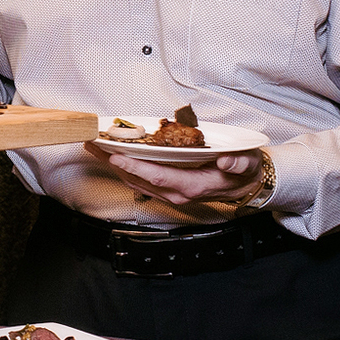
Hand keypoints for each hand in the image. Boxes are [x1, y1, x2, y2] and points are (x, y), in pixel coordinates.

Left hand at [85, 140, 264, 205]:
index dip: (135, 166)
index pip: (158, 176)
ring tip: (94, 148)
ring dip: (113, 166)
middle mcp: (177, 194)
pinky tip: (112, 157)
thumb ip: (238, 163)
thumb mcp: (246, 164)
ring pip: (135, 182)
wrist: (245, 185)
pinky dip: (124, 169)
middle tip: (92, 145)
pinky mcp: (166, 191)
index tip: (115, 155)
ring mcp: (170, 194)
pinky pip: (140, 182)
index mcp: (193, 186)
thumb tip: (225, 161)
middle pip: (138, 179)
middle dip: (113, 163)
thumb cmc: (243, 170)